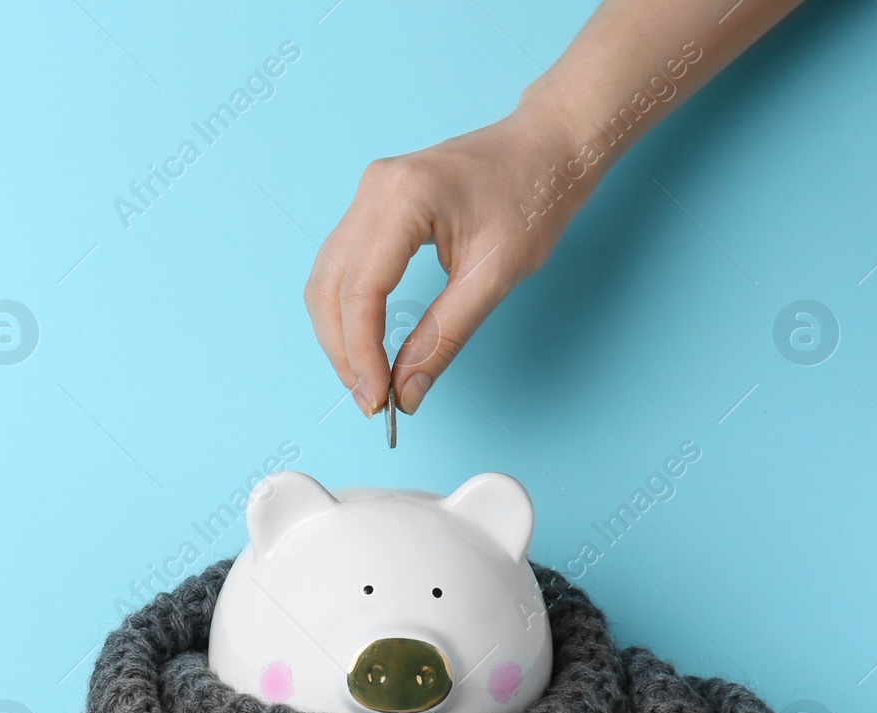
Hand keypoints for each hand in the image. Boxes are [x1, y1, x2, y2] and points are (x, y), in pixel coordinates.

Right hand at [304, 99, 595, 415]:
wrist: (549, 146)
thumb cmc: (533, 197)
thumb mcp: (494, 276)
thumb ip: (444, 337)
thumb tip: (407, 392)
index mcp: (403, 198)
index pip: (360, 291)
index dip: (362, 354)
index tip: (379, 400)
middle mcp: (374, 190)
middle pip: (329, 287)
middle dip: (343, 351)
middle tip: (370, 401)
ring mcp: (369, 192)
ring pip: (327, 278)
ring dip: (339, 334)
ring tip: (366, 379)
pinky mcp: (375, 203)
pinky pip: (341, 264)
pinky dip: (348, 309)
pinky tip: (366, 341)